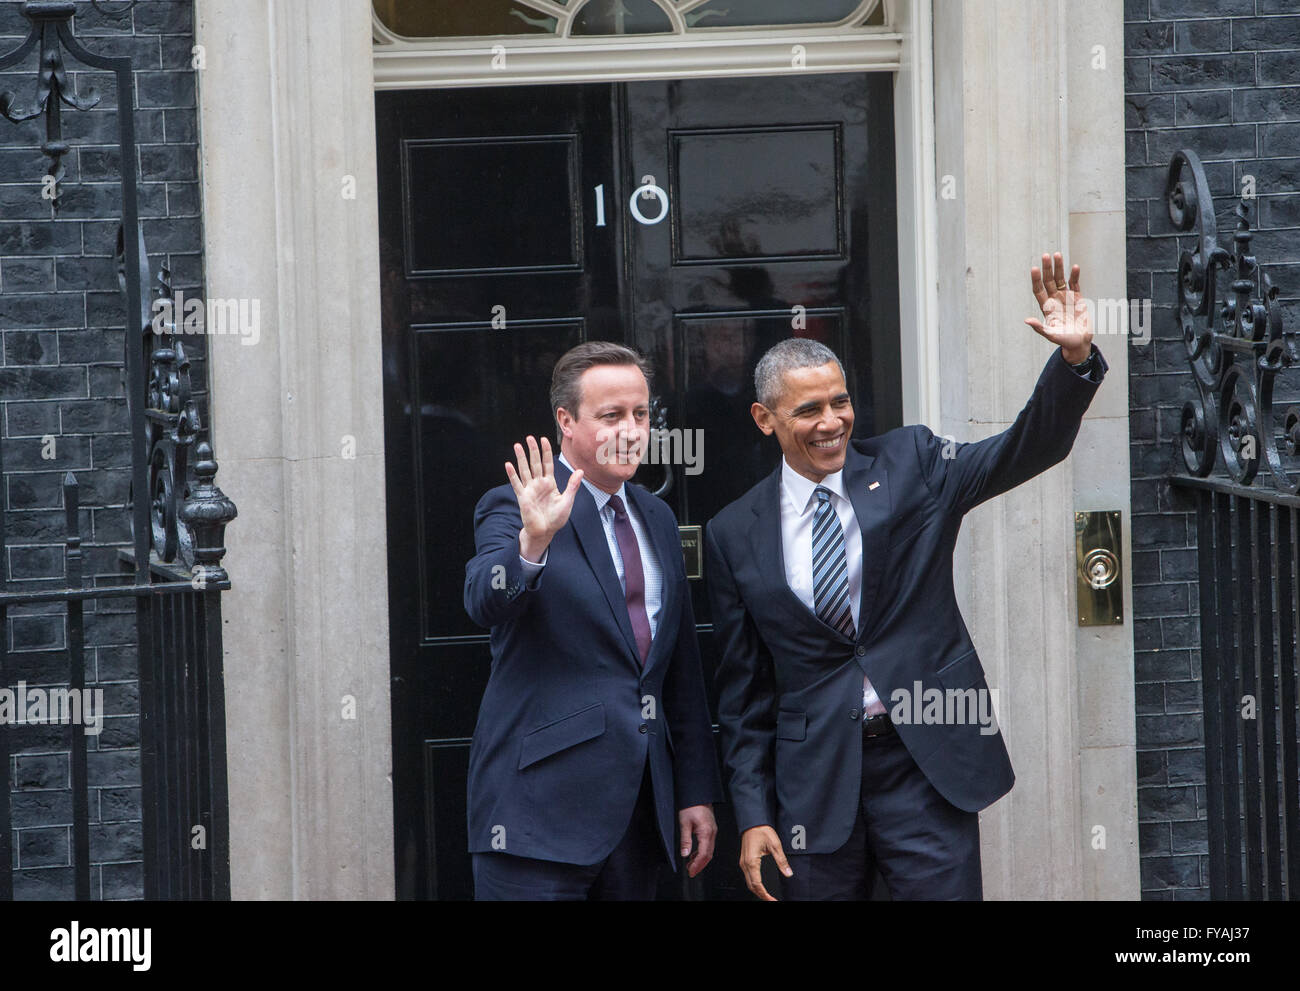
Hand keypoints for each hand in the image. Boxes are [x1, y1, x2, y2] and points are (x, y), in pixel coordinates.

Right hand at [505, 436, 581, 560]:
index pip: (547, 463)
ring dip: (521, 458)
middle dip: (532, 451)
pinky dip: (512, 475)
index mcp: (550, 483)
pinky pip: (516, 484)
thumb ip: (572, 486)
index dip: (545, 451)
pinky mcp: (523, 497)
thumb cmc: (556, 518)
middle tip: (529, 437)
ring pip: (524, 470)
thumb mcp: (567, 501)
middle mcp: (538, 484)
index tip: (543, 439)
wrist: (545, 532)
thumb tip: (580, 471)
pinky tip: (508, 464)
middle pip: (535, 464)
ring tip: (517, 446)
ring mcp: (530, 490)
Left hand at [678, 805, 716, 877]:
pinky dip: (702, 852)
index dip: (697, 865)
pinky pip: (708, 845)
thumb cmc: (691, 806)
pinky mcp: (711, 830)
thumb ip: (685, 840)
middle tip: (691, 872)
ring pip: (709, 851)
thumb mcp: (684, 823)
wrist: (698, 795)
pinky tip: (694, 854)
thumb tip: (685, 854)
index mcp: (706, 832)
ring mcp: (713, 832)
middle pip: (708, 855)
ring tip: (690, 865)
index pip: (703, 854)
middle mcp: (712, 833)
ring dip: (701, 860)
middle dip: (700, 865)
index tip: (691, 871)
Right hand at [739, 825, 792, 900]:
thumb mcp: (775, 845)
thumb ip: (781, 861)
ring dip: (757, 891)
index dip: (765, 895)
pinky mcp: (744, 860)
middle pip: (751, 886)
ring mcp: (743, 862)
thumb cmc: (762, 830)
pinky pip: (748, 876)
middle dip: (761, 895)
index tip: (772, 900)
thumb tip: (788, 873)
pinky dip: (754, 884)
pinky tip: (761, 886)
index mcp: (751, 862)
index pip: (757, 884)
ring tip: (768, 896)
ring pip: (748, 882)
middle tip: (772, 900)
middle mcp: (745, 864)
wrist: (753, 822)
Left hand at [1025, 251, 1092, 363]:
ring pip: (1060, 279)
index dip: (1036, 279)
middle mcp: (1054, 299)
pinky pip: (1075, 284)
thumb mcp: (1050, 334)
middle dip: (1047, 268)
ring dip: (1059, 267)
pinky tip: (1074, 267)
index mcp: (1046, 307)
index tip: (1034, 268)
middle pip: (1048, 280)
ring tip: (1057, 255)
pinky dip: (1075, 275)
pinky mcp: (1077, 297)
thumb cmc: (1063, 340)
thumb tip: (1026, 320)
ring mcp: (1065, 297)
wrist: (1079, 342)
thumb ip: (1039, 327)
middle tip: (1045, 255)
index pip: (1038, 290)